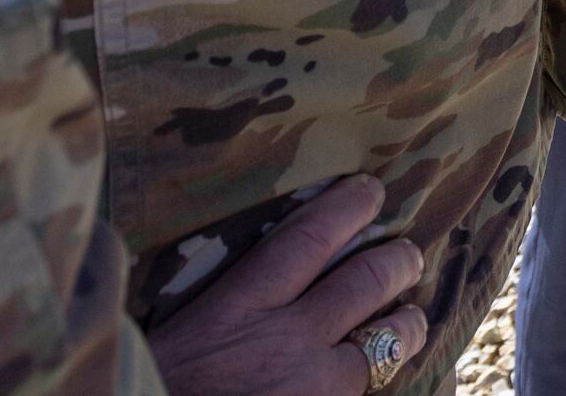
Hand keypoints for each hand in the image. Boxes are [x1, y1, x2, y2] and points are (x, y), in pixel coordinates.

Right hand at [149, 175, 427, 395]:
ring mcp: (313, 387)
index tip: (370, 190)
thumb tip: (221, 271)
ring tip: (413, 318)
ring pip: (386, 343)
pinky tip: (389, 374)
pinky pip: (369, 392)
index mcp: (237, 307)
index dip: (346, 207)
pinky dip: (383, 380)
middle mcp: (287, 340)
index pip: (307, 238)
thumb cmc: (151, 388)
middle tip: (410, 254)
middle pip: (364, 281)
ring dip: (408, 326)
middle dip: (396, 261)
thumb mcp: (175, 336)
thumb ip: (219, 302)